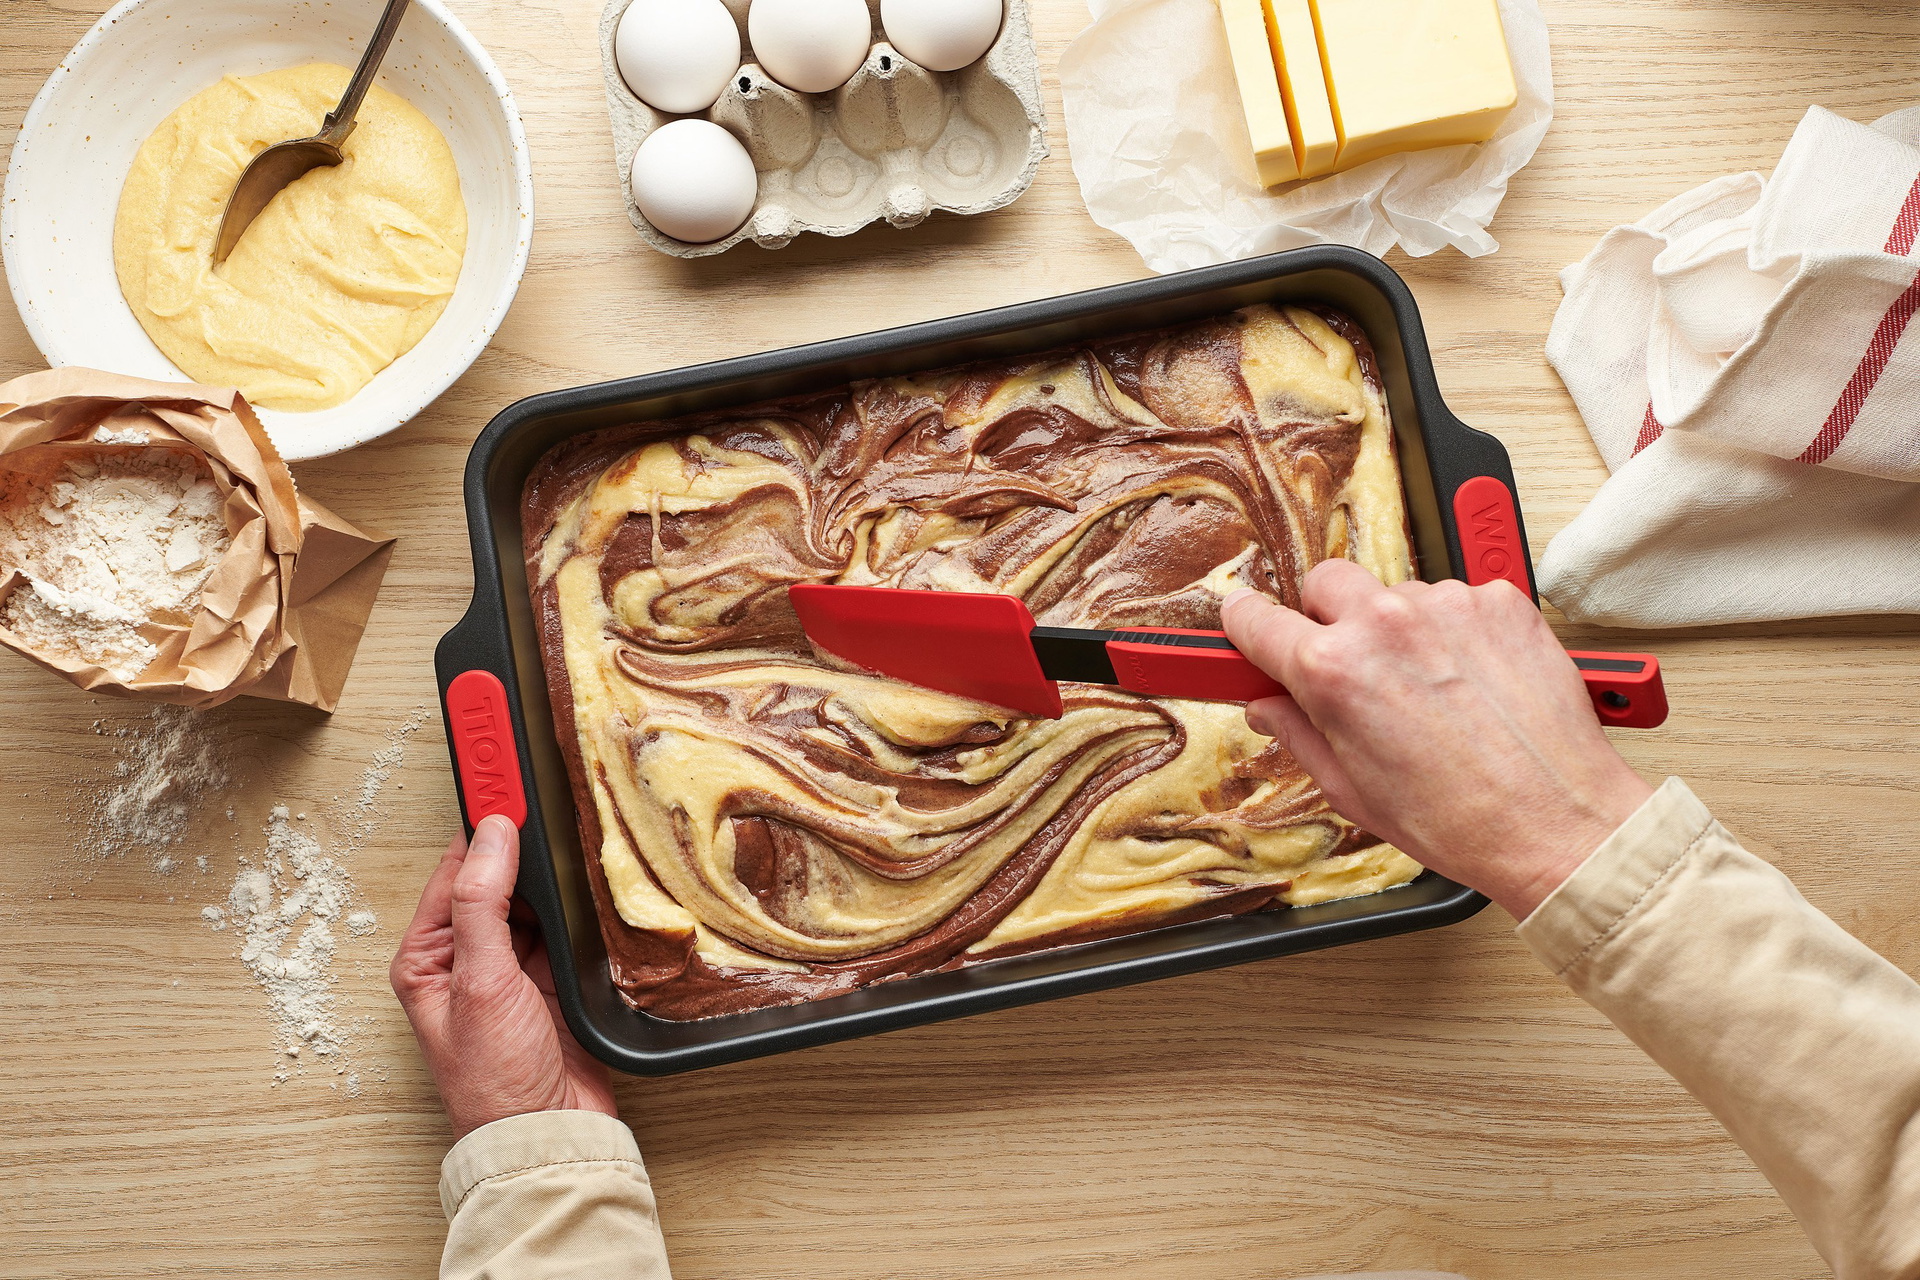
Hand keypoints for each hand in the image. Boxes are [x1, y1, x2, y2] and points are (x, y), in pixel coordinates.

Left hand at [390, 815, 617, 1140]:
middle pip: (496, 878)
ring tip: (575, 833)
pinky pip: (564, 928)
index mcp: (427, 956)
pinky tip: (593, 886)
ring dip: (553, 876)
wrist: (548, 1136)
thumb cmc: (495, 1080)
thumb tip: (493, 833)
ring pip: (533, 900)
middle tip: (548, 794)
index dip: (482, 821)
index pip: (456, 868)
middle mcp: (465, 958)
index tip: (505, 775)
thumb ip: (483, 904)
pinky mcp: (552, 981)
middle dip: (522, 843)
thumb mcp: (480, 982)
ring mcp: (511, 969)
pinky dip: (577, 908)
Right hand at [1221, 562, 1652, 919]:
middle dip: (1324, 617)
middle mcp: (1385, 624)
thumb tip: (1269, 705)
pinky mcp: (1500, 601)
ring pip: (1395, 593)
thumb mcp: (1350, 790)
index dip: (1243, 626)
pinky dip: (1456, 629)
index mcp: (1333, 672)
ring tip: (1428, 690)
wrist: (1557, 823)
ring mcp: (1447, 606)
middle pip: (1325, 583)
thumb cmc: (1460, 820)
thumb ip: (1297, 733)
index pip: (1255, 620)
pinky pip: (1456, 599)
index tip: (1243, 625)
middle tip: (1346, 665)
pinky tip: (1470, 681)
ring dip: (1397, 627)